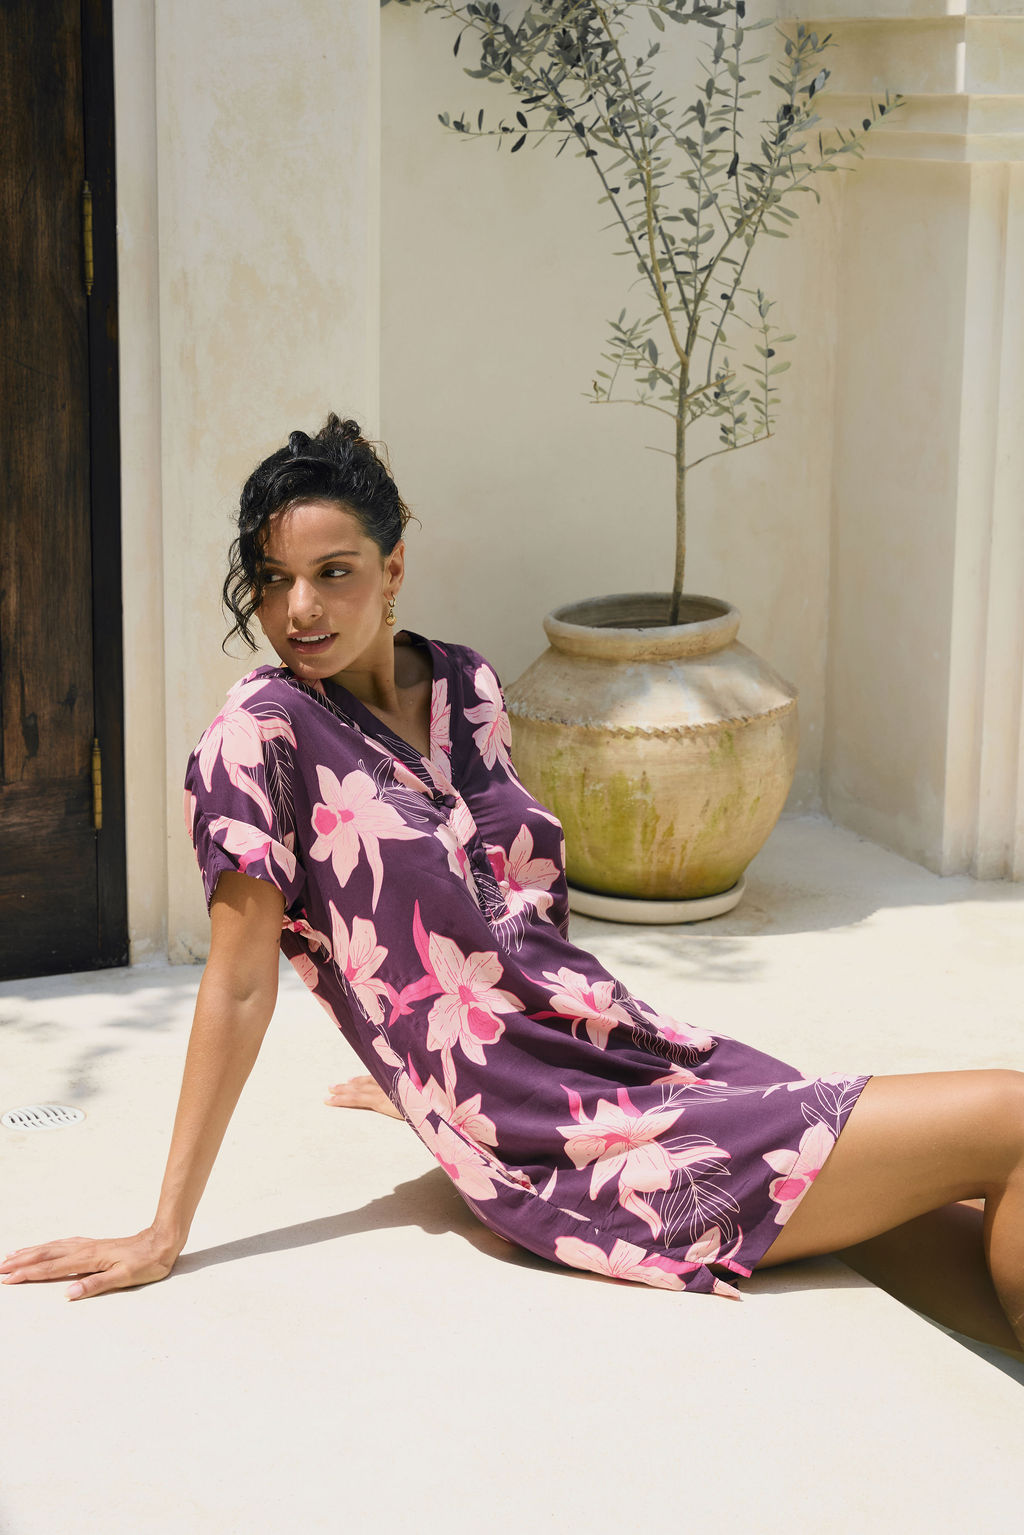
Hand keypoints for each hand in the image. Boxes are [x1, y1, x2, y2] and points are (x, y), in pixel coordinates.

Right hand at [0, 1228, 179, 1300]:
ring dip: (32, 1252)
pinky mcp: (95, 1245)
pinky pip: (64, 1244)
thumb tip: (68, 1293)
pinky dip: (49, 1246)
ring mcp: (90, 1245)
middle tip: (0, 1267)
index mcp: (89, 1259)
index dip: (28, 1273)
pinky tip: (46, 1247)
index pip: (51, 1267)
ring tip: (13, 1255)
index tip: (8, 1278)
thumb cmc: (147, 1262)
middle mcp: (85, 1249)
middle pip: (47, 1254)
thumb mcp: (125, 1277)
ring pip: (54, 1247)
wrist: (163, 1240)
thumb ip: (95, 1285)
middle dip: (22, 1261)